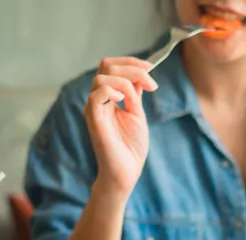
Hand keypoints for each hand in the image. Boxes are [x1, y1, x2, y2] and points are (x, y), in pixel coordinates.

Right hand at [83, 57, 158, 195]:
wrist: (127, 171)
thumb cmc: (131, 147)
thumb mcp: (137, 113)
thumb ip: (135, 93)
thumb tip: (140, 74)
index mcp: (107, 96)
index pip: (111, 66)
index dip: (131, 62)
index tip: (151, 68)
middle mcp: (98, 99)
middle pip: (106, 66)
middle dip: (132, 68)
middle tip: (151, 84)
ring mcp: (94, 108)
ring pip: (102, 77)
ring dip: (126, 81)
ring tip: (137, 99)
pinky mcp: (93, 119)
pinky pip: (96, 95)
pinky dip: (112, 91)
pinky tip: (124, 101)